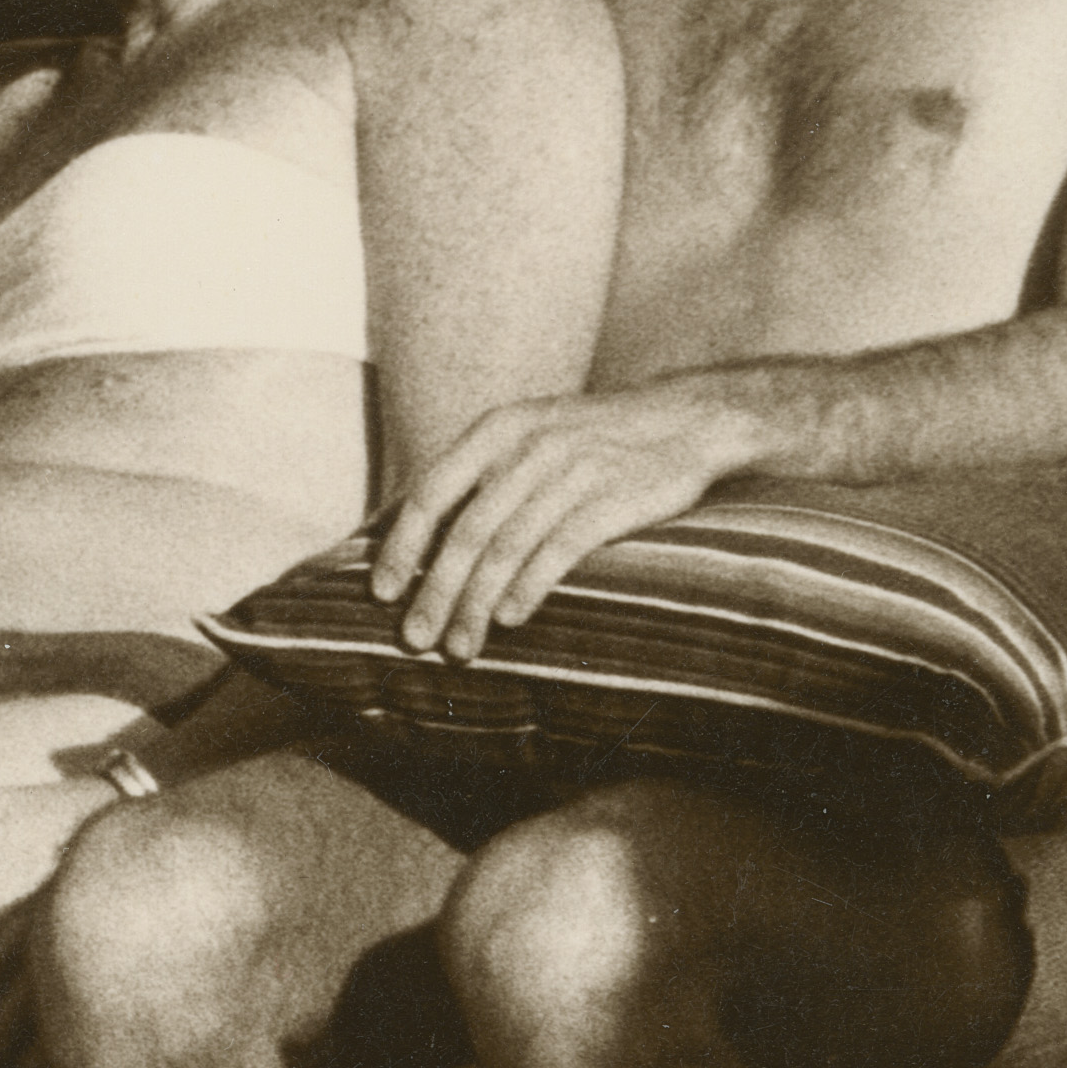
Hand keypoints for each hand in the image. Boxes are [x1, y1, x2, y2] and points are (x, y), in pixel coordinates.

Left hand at [369, 383, 755, 656]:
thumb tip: (422, 540)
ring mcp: (571, 473)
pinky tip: (511, 620)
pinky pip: (558, 551)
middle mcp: (527, 448)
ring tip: (461, 646)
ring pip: (506, 550)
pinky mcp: (611, 499)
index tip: (382, 593)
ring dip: (477, 606)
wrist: (684, 420)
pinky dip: (529, 588)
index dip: (402, 547)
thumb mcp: (530, 433)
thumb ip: (481, 474)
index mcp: (497, 430)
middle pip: (465, 533)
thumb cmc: (593, 439)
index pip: (431, 493)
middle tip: (416, 639)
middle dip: (435, 593)